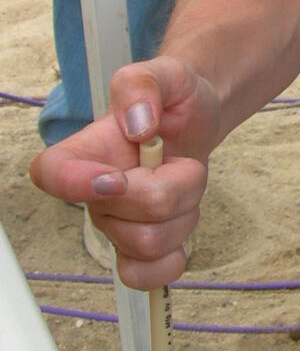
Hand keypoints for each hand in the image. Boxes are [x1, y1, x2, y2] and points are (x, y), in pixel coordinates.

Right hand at [29, 56, 220, 288]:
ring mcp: (115, 224)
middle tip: (179, 160)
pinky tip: (180, 223)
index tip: (117, 177)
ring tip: (183, 180)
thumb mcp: (165, 74)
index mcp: (86, 151)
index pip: (51, 174)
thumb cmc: (174, 100)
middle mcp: (93, 193)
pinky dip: (171, 260)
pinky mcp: (138, 248)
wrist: (197, 121)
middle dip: (172, 188)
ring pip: (147, 244)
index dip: (76, 185)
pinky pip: (144, 276)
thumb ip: (142, 85)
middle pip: (125, 217)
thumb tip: (138, 124)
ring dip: (183, 212)